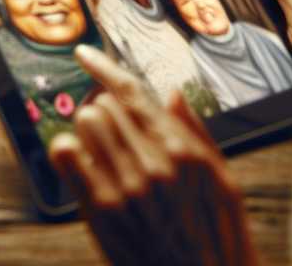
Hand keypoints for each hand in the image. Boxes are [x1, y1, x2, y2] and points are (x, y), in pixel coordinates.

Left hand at [49, 46, 257, 265]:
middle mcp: (153, 163)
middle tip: (112, 129)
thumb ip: (197, 133)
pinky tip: (83, 163)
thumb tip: (172, 94)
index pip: (132, 93)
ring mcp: (125, 186)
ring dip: (88, 129)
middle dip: (104, 109)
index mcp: (183, 152)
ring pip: (84, 122)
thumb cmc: (219, 237)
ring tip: (103, 150)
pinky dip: (69, 151)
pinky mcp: (102, 209)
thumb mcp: (224, 182)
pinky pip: (67, 154)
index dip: (103, 67)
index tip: (85, 54)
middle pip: (104, 104)